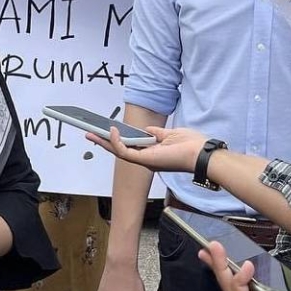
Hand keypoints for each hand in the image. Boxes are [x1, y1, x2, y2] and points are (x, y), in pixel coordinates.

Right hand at [86, 126, 205, 173]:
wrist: (200, 154)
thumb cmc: (191, 145)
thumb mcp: (170, 134)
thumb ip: (156, 133)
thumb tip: (146, 129)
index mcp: (152, 153)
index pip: (130, 146)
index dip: (117, 138)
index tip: (107, 129)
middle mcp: (146, 158)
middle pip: (120, 150)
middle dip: (104, 142)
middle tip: (90, 133)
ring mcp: (144, 160)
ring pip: (118, 152)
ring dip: (104, 142)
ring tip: (91, 132)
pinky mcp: (144, 160)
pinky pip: (124, 152)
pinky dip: (116, 142)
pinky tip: (111, 131)